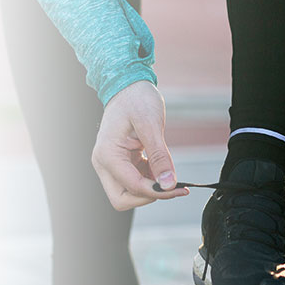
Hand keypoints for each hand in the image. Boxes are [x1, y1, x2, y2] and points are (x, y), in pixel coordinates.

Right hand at [91, 81, 188, 209]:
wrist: (129, 85)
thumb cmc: (137, 99)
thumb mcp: (151, 125)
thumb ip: (159, 156)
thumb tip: (169, 183)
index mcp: (107, 154)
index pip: (132, 186)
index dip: (157, 191)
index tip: (180, 189)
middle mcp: (104, 163)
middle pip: (122, 198)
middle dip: (148, 196)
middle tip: (174, 186)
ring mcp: (111, 163)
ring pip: (129, 192)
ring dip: (151, 187)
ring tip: (171, 172)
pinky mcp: (120, 162)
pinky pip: (134, 180)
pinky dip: (150, 178)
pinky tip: (163, 167)